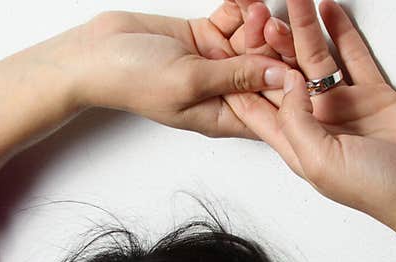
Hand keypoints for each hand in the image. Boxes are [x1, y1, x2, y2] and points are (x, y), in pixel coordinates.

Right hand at [75, 5, 293, 137]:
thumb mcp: (191, 81)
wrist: (96, 53)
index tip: (299, 66)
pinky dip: (240, 9)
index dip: (289, 89)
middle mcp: (227, 92)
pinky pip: (233, 22)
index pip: (271, 108)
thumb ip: (237, 77)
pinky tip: (243, 0)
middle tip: (271, 26)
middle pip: (266, 72)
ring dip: (256, 24)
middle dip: (273, 49)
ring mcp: (217, 64)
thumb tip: (280, 77)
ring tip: (253, 8)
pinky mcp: (206, 38)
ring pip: (252, 42)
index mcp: (227, 116)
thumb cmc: (134, 80)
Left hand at [224, 0, 395, 234]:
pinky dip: (340, 31)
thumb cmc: (379, 191)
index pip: (257, 107)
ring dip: (301, 29)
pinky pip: (353, 55)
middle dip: (267, 45)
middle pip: (283, 76)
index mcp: (298, 146)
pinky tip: (326, 9)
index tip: (223, 47)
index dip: (239, 78)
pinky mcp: (374, 96)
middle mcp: (318, 124)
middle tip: (258, 12)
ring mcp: (346, 108)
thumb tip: (286, 79)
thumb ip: (295, 120)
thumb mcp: (321, 162)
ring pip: (316, 59)